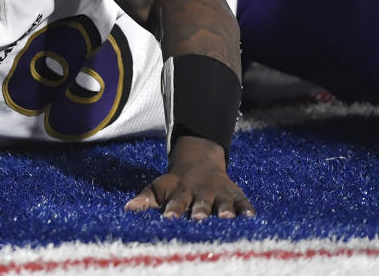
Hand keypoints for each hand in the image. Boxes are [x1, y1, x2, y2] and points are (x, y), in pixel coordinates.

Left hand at [125, 136, 253, 219]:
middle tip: (198, 219)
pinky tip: (251, 216)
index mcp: (182, 192)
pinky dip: (246, 208)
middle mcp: (201, 193)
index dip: (173, 209)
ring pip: (222, 202)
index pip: (176, 202)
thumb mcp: (159, 187)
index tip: (169, 218)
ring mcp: (218, 193)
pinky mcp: (234, 193)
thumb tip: (127, 209)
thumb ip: (145, 199)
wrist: (199, 159)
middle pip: (200, 203)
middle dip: (200, 210)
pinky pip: (242, 201)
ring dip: (224, 209)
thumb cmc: (175, 181)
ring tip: (226, 217)